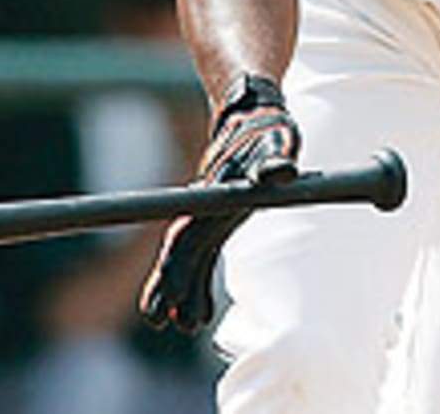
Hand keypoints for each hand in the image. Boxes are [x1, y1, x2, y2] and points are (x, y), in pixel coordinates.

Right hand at [139, 74, 300, 333]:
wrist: (253, 114)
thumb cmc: (267, 129)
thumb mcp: (276, 144)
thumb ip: (275, 161)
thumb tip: (280, 172)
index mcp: (210, 195)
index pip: (185, 237)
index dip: (174, 268)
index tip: (166, 295)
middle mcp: (203, 207)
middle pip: (180, 253)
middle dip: (168, 287)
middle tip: (158, 322)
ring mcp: (209, 215)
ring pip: (189, 260)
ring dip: (183, 292)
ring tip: (182, 325)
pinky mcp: (219, 222)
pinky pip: (204, 259)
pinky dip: (199, 285)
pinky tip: (199, 315)